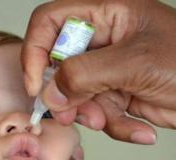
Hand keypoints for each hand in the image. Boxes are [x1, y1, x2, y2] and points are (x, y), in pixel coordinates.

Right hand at [21, 0, 175, 143]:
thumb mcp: (135, 62)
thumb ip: (86, 74)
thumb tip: (51, 93)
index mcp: (104, 15)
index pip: (49, 23)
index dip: (35, 52)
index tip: (36, 86)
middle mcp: (100, 42)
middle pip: (58, 66)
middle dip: (65, 95)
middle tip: (74, 114)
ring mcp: (105, 71)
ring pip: (77, 95)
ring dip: (91, 114)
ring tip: (110, 120)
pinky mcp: (113, 94)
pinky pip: (99, 113)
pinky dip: (115, 126)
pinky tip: (140, 129)